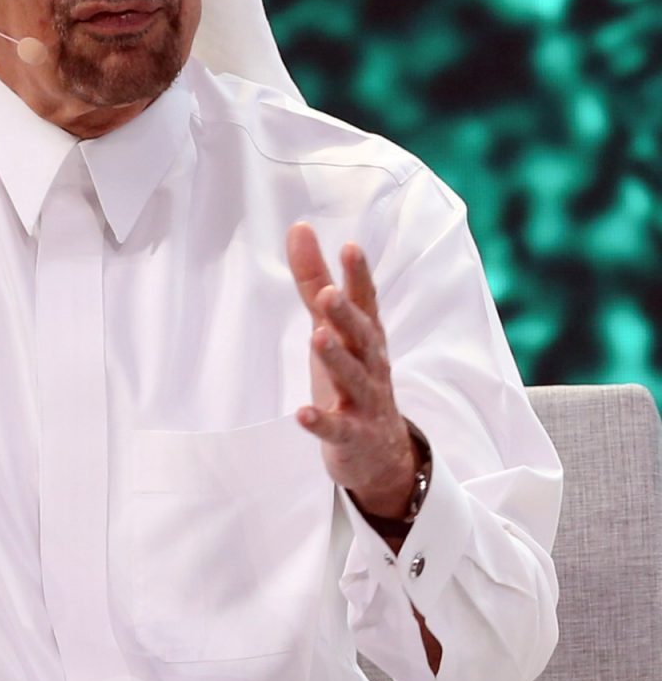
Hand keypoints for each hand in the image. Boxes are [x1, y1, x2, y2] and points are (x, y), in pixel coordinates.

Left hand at [286, 222, 417, 517]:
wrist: (381, 452)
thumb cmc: (352, 376)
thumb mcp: (332, 326)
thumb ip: (315, 281)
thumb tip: (299, 227)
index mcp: (366, 337)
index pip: (365, 302)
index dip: (359, 276)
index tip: (350, 246)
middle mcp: (370, 365)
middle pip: (361, 337)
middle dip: (346, 315)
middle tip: (329, 293)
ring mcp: (364, 402)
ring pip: (352, 378)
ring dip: (336, 359)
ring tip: (318, 337)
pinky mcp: (352, 436)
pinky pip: (336, 429)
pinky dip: (320, 421)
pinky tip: (302, 413)